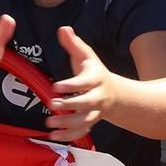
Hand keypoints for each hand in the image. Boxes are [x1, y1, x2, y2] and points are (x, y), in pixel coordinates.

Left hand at [46, 27, 114, 141]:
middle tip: (52, 105)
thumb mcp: (86, 56)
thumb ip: (73, 44)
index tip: (55, 86)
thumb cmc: (94, 72)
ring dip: (67, 124)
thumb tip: (63, 29)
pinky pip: (82, 131)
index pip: (84, 83)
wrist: (115, 94)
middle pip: (87, 103)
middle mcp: (98, 96)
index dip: (71, 85)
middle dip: (70, 105)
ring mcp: (96, 112)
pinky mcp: (91, 122)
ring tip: (49, 123)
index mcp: (96, 79)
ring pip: (85, 120)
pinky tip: (54, 136)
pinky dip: (69, 135)